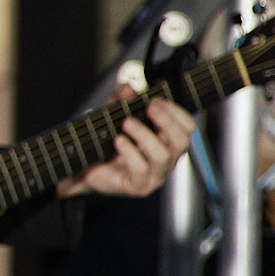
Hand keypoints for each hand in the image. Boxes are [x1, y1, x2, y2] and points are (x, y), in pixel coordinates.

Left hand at [57, 87, 196, 199]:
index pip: (188, 126)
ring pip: (163, 156)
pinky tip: (119, 141)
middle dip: (167, 121)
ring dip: (145, 135)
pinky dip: (130, 151)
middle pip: (182, 141)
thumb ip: (120, 99)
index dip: (176, 111)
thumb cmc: (106, 141)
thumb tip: (128, 89)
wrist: (86, 166)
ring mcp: (155, 175)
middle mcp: (166, 158)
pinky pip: (142, 169)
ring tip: (126, 123)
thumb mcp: (112, 113)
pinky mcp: (139, 186)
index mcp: (167, 140)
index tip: (156, 100)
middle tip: (149, 108)